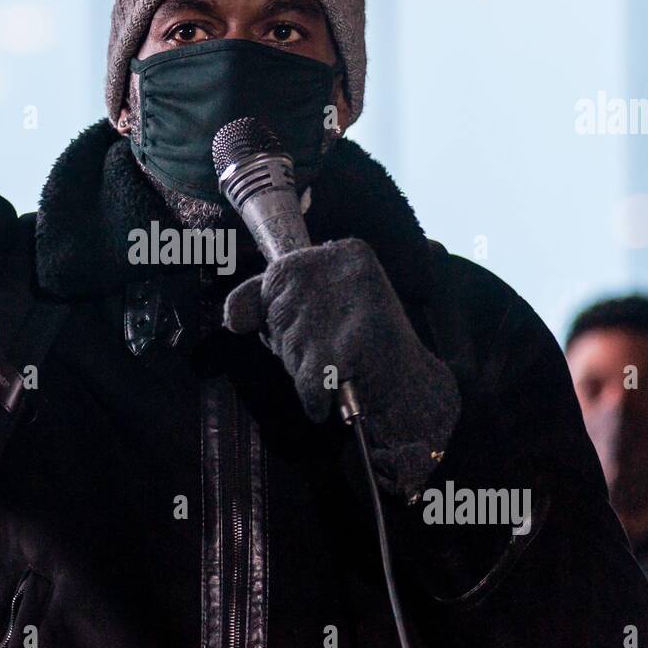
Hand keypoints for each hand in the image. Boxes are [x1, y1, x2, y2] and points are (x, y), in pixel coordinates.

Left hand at [223, 237, 461, 495]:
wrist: (415, 391)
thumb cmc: (357, 346)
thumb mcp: (313, 308)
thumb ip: (263, 299)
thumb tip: (232, 319)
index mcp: (345, 251)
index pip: (276, 278)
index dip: (282, 313)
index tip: (316, 325)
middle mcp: (351, 267)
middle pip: (279, 313)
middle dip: (291, 343)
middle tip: (330, 350)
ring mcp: (356, 305)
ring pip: (290, 345)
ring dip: (302, 369)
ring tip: (336, 368)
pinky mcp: (358, 346)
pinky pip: (306, 377)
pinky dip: (312, 396)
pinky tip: (327, 397)